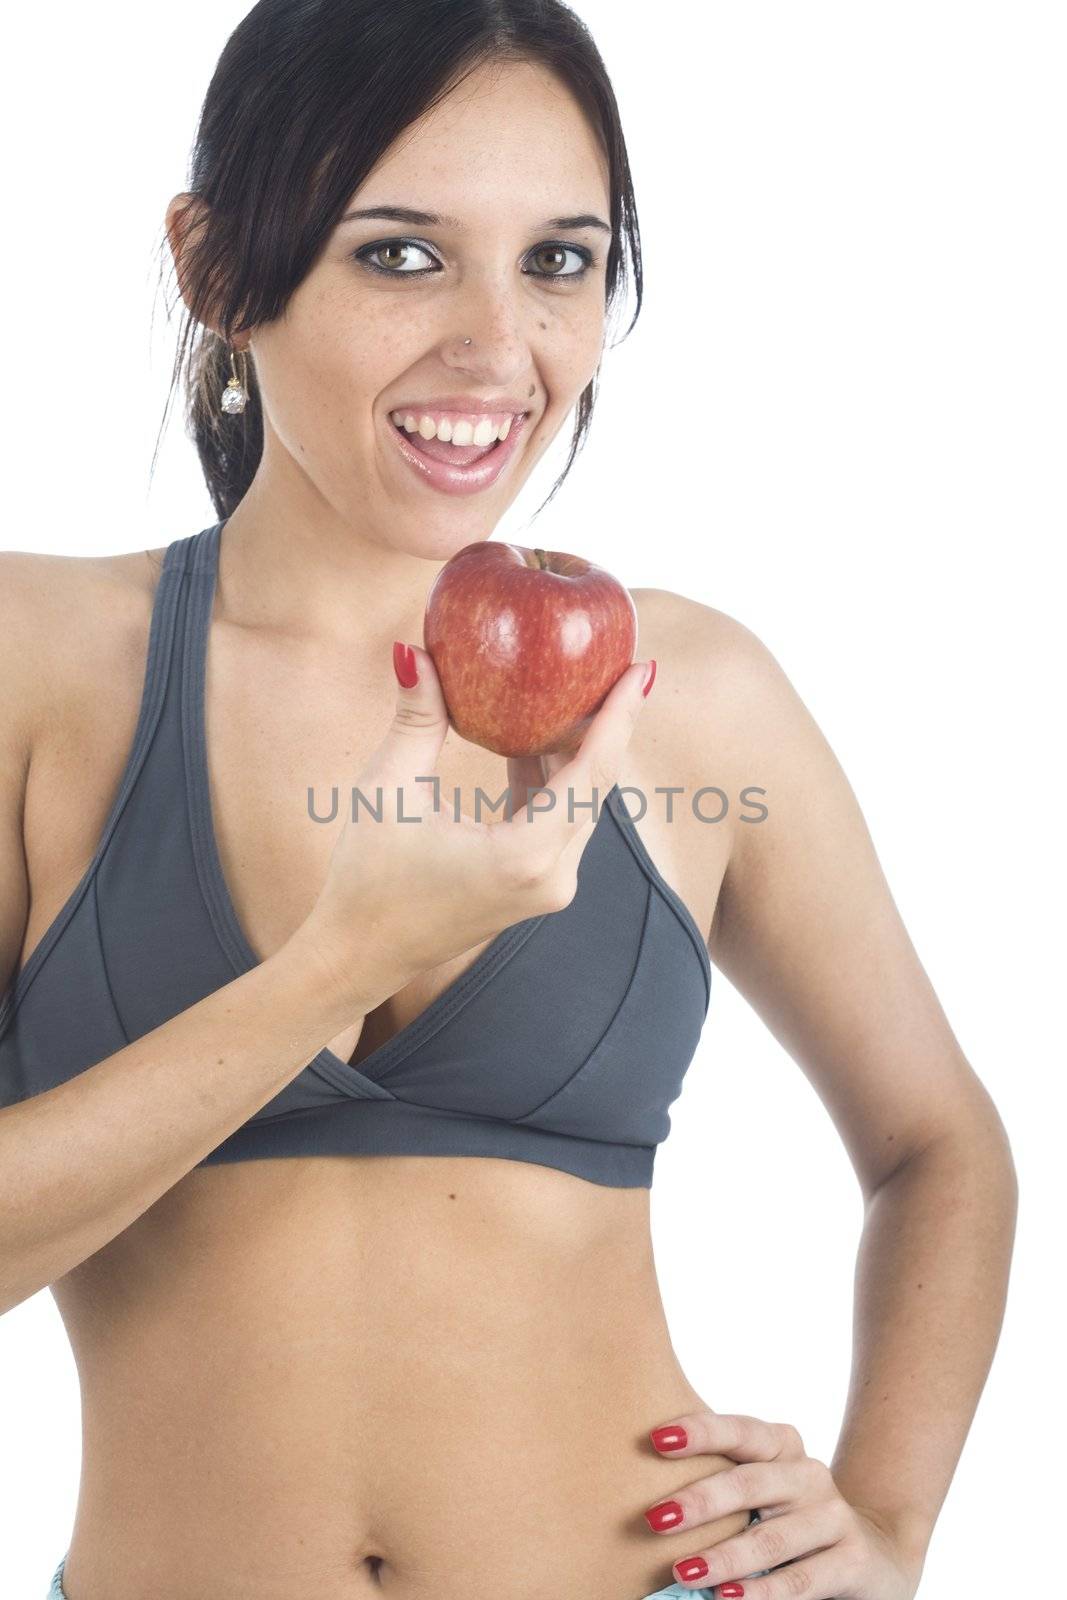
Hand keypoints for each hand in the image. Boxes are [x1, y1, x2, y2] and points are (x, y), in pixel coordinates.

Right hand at [295, 641, 653, 1016]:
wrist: (358, 957)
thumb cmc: (365, 879)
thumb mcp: (387, 790)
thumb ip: (415, 720)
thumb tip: (415, 650)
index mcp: (524, 855)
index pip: (592, 771)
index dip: (619, 715)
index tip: (642, 669)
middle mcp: (552, 876)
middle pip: (598, 785)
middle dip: (609, 724)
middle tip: (616, 665)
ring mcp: (548, 887)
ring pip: (582, 804)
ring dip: (579, 750)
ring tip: (578, 691)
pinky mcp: (535, 888)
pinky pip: (560, 821)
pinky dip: (553, 778)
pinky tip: (534, 739)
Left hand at [644, 1407, 923, 1597]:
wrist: (871, 1554)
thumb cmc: (788, 1519)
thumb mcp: (761, 1494)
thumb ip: (722, 1492)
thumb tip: (651, 1507)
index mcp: (782, 1446)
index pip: (740, 1431)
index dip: (700, 1431)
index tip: (656, 1438)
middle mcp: (808, 1474)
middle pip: (750, 1483)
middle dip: (700, 1501)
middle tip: (654, 1518)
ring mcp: (833, 1516)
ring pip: (772, 1537)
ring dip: (725, 1556)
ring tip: (684, 1571)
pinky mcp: (853, 1560)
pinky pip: (800, 1578)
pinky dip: (763, 1591)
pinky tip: (728, 1597)